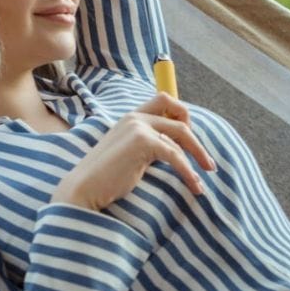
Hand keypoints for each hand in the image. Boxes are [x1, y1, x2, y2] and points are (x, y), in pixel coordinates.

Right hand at [51, 93, 216, 210]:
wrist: (82, 189)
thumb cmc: (103, 178)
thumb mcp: (128, 154)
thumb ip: (146, 145)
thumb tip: (173, 150)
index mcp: (131, 117)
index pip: (165, 100)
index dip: (182, 114)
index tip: (189, 140)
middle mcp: (135, 117)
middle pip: (179, 115)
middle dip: (196, 138)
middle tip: (207, 162)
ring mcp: (139, 127)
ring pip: (182, 134)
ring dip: (199, 155)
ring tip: (206, 176)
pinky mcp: (143, 143)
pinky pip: (176, 154)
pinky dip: (188, 171)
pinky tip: (195, 185)